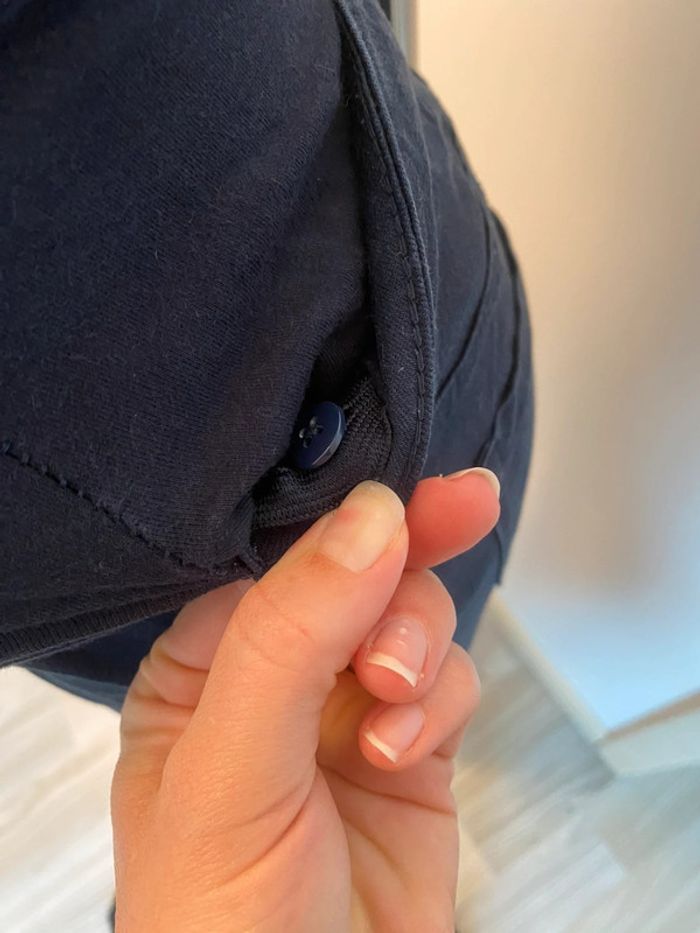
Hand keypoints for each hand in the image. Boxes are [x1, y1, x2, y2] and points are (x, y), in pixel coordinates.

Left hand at [111, 469, 499, 931]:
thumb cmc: (220, 922)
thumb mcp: (231, 768)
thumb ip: (289, 636)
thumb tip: (369, 520)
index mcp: (202, 667)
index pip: (274, 561)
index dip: (339, 523)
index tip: (407, 495)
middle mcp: (275, 679)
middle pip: (355, 574)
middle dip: (400, 564)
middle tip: (460, 511)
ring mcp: (346, 711)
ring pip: (409, 617)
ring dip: (418, 640)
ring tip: (395, 695)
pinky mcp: (412, 746)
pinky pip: (447, 678)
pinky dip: (443, 699)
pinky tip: (406, 747)